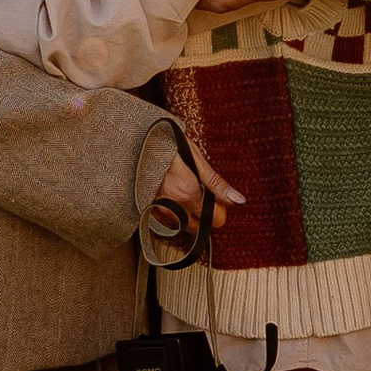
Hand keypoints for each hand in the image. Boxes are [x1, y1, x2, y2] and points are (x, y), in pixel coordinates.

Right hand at [145, 141, 246, 255]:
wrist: (131, 142)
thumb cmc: (163, 144)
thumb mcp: (194, 157)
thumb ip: (215, 183)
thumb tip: (238, 200)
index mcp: (187, 193)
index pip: (213, 220)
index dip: (215, 208)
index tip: (211, 196)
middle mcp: (171, 207)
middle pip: (197, 228)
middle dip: (200, 215)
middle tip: (195, 193)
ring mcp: (155, 211)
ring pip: (179, 226)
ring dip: (182, 214)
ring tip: (177, 189)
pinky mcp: (143, 211)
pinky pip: (162, 221)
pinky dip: (167, 212)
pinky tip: (164, 194)